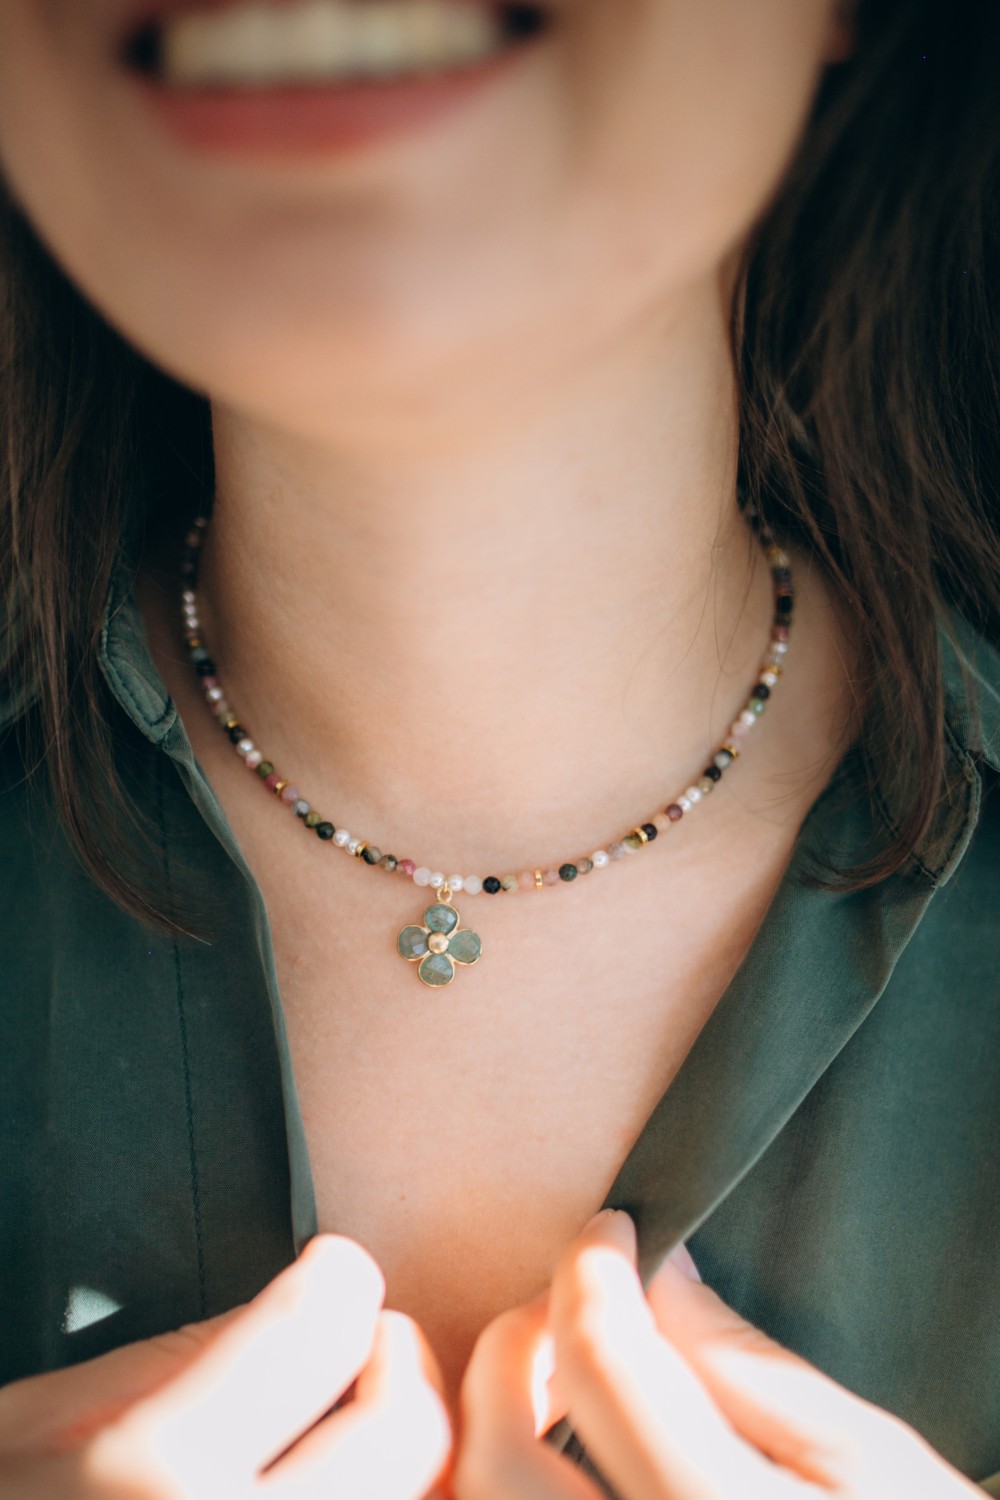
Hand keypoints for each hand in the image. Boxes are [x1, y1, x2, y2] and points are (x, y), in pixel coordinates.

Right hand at [0, 1233, 449, 1498]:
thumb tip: (293, 1310)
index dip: (336, 1275)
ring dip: (403, 1456)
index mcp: (154, 1482)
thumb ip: (174, 1359)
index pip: (318, 1329)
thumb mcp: (37, 1424)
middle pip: (406, 1429)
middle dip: (395, 1359)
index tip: (333, 1270)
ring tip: (360, 1431)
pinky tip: (339, 1489)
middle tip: (365, 1342)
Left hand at [457, 1210, 979, 1499]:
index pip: (598, 1362)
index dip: (591, 1268)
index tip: (609, 1231)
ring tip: (548, 1380)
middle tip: (568, 1305)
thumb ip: (747, 1367)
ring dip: (486, 1427)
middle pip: (498, 1457)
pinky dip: (501, 1483)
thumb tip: (655, 1270)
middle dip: (513, 1349)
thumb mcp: (872, 1459)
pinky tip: (546, 1454)